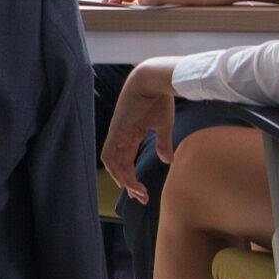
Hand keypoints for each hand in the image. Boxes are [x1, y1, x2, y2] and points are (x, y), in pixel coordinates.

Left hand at [101, 62, 177, 202]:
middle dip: (129, 183)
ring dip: (123, 179)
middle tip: (141, 198)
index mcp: (132, 134)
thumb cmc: (160, 99)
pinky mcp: (116, 130)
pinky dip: (116, 169)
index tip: (144, 192)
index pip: (127, 160)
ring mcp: (117, 133)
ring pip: (113, 163)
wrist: (154, 81)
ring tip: (136, 192)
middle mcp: (121, 135)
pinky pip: (110, 155)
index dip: (133, 177)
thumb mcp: (163, 125)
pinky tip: (127, 181)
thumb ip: (163, 143)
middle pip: (119, 165)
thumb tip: (168, 161)